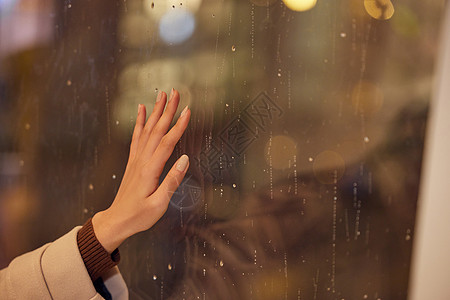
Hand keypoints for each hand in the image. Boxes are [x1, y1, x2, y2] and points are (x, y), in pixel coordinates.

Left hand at [92, 89, 190, 252]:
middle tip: (176, 92)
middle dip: (167, 110)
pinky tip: (142, 109)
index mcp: (151, 170)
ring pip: (147, 129)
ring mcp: (136, 159)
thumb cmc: (139, 216)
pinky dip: (139, 121)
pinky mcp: (133, 161)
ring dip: (155, 111)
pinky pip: (136, 136)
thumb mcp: (159, 204)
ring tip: (162, 94)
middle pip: (157, 130)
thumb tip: (185, 160)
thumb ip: (172, 181)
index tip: (189, 110)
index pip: (167, 143)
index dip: (179, 126)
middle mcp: (142, 160)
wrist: (116, 220)